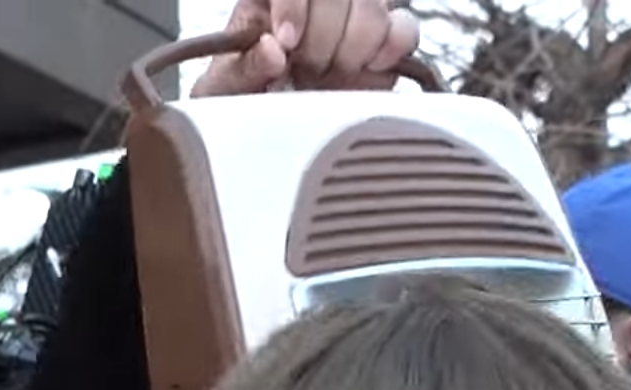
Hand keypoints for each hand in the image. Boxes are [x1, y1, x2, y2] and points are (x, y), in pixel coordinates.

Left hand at [189, 0, 420, 97]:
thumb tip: (272, 49)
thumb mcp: (226, 89)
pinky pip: (404, 29)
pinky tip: (369, 68)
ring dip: (355, 46)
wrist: (273, 135)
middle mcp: (316, 5)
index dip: (294, 5)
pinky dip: (392, 47)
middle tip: (308, 71)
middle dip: (323, 37)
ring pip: (374, 4)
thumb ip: (244, 66)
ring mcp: (353, 22)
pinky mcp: (385, 48)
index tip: (287, 42)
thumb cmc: (243, 103)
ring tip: (334, 76)